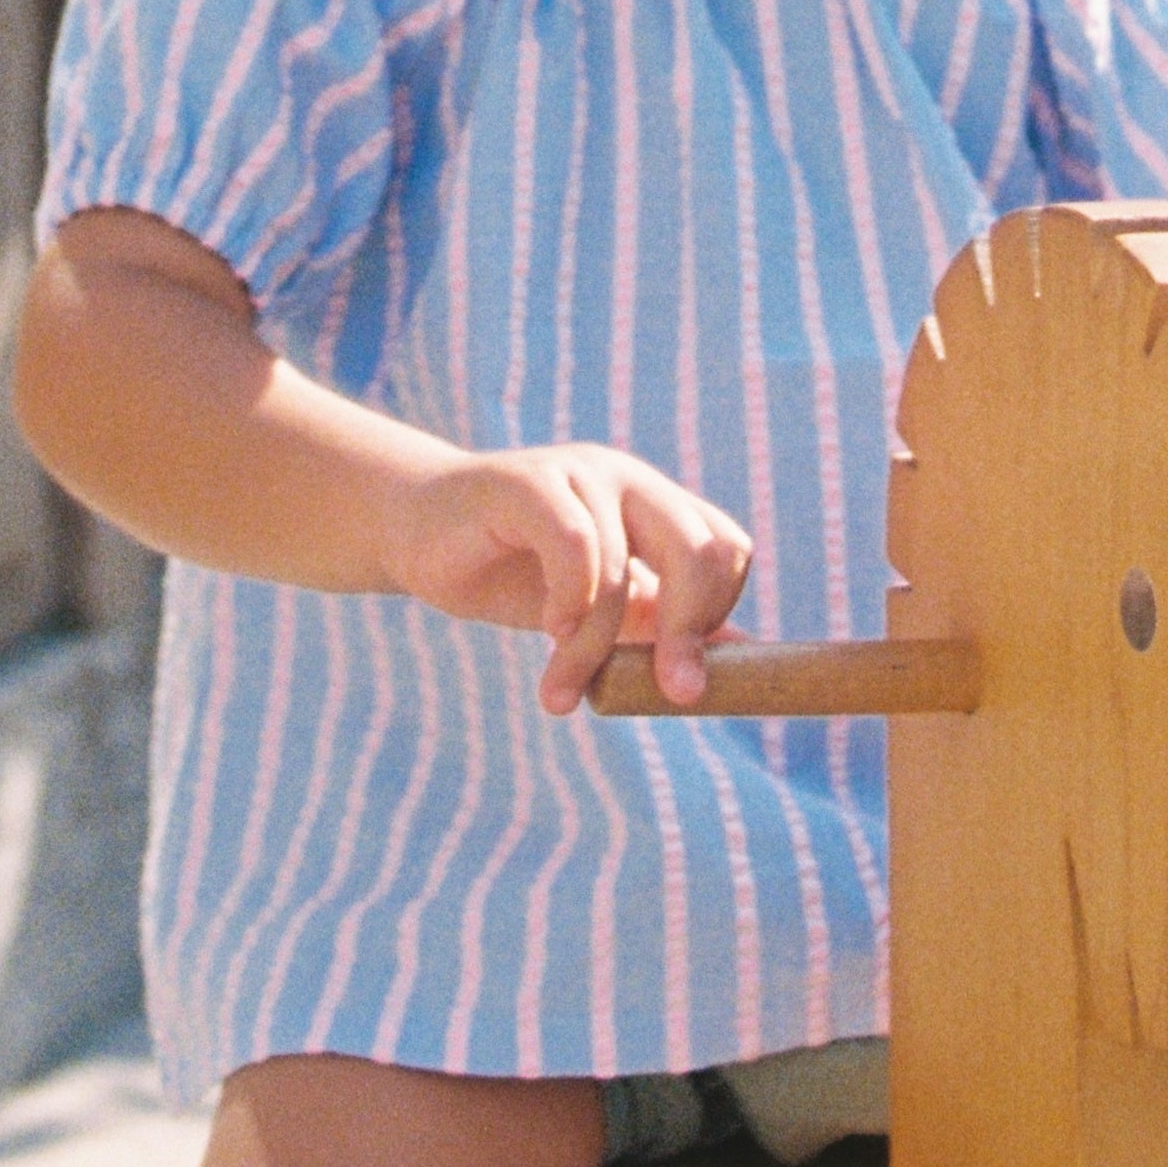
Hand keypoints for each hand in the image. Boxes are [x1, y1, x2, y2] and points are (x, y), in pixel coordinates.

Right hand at [386, 443, 754, 715]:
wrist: (420, 534)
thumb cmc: (516, 573)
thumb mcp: (601, 611)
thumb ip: (661, 627)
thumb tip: (747, 662)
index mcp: (656, 507)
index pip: (728, 550)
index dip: (719, 615)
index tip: (683, 677)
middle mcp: (629, 481)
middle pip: (702, 547)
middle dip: (692, 631)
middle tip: (672, 694)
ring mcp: (579, 472)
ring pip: (624, 568)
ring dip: (594, 648)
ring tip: (561, 693)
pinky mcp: (527, 480)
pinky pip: (576, 544)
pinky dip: (569, 605)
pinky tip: (546, 637)